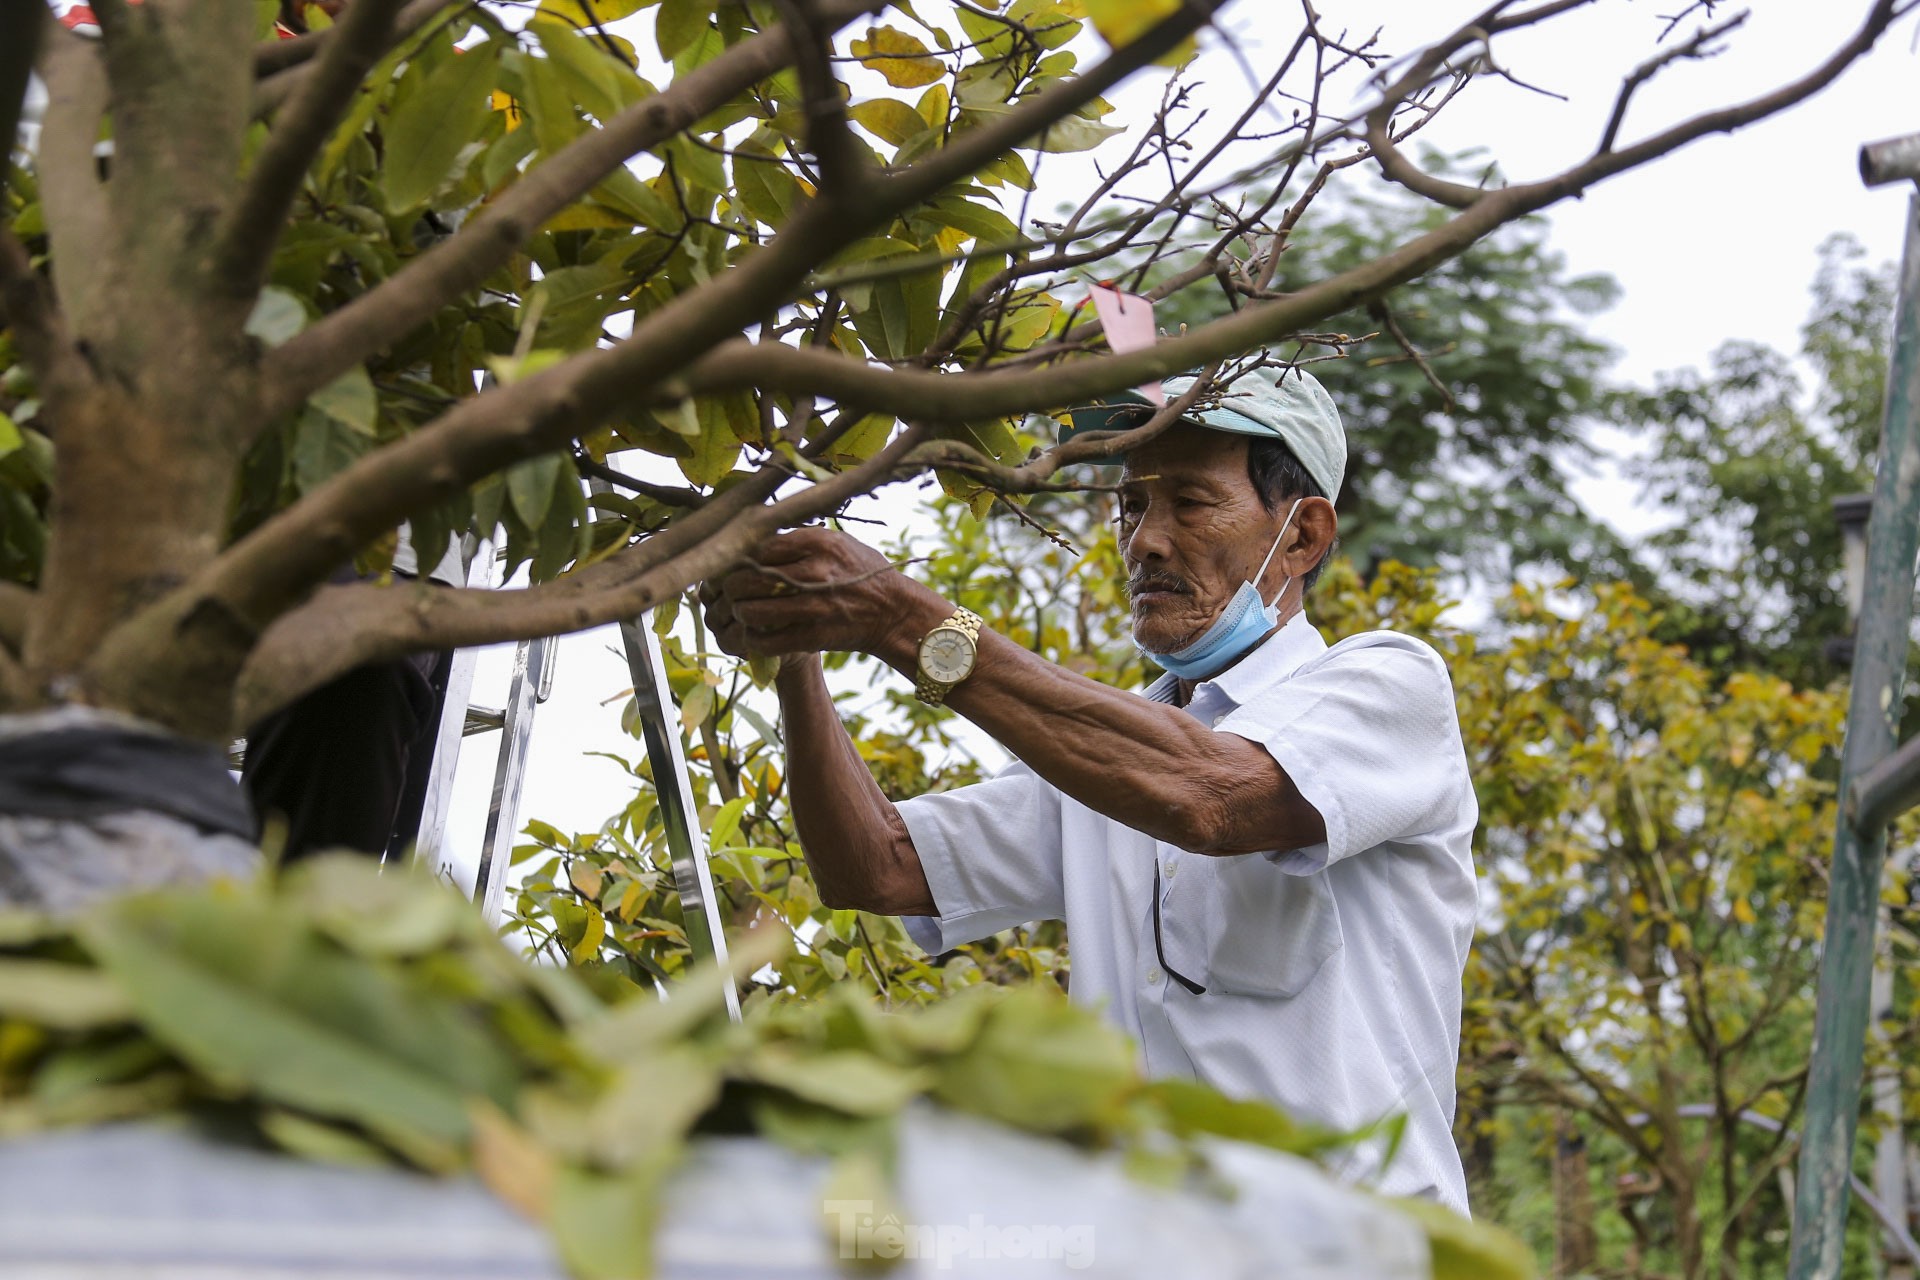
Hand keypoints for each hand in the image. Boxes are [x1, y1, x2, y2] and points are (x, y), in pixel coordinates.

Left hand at [700, 527, 936, 662]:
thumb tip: (756, 533)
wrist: (895, 611)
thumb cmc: (863, 572)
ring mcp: (815, 605)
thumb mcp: (838, 542)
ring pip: (753, 611)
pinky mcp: (815, 635)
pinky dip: (753, 640)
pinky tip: (753, 635)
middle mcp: (815, 571)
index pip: (758, 547)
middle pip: (749, 579)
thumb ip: (800, 538)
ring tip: (739, 612)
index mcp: (817, 542)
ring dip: (739, 614)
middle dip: (730, 588)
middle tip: (728, 592)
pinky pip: (768, 640)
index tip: (730, 565)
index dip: (736, 558)